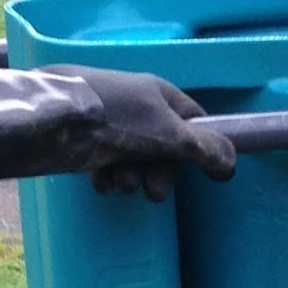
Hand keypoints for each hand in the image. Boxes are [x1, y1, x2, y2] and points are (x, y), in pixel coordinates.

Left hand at [56, 68, 237, 200]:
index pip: (194, 120)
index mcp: (160, 95)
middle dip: (161, 174)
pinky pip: (108, 165)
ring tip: (122, 184)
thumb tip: (231, 163)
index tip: (207, 171)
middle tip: (154, 192)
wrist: (56, 118)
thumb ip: (203, 149)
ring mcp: (112, 124)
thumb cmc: (118, 118)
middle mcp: (138, 108)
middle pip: (166, 148)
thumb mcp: (170, 134)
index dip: (203, 146)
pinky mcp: (88, 140)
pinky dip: (108, 179)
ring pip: (137, 160)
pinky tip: (102, 183)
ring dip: (133, 179)